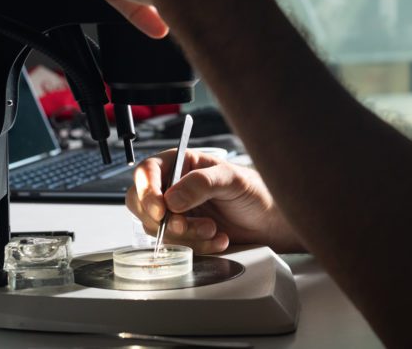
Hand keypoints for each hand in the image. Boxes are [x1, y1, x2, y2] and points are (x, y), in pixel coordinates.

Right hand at [126, 149, 302, 253]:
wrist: (269, 222)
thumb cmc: (254, 192)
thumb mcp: (232, 179)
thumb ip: (202, 183)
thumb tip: (172, 198)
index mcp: (181, 164)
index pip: (147, 172)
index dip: (147, 191)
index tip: (160, 209)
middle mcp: (173, 187)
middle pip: (142, 203)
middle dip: (165, 220)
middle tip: (188, 225)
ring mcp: (176, 212)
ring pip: (157, 229)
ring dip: (185, 235)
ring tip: (213, 230)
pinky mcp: (183, 234)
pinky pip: (174, 245)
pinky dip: (195, 247)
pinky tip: (217, 240)